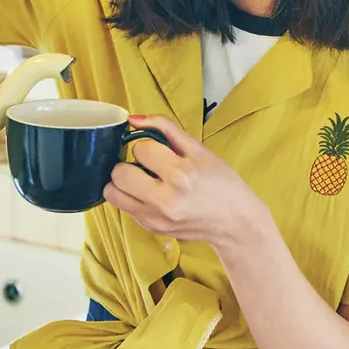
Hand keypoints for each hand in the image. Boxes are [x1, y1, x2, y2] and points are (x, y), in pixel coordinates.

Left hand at [103, 116, 270, 249]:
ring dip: (123, 182)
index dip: (148, 146)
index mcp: (180, 175)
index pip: (140, 149)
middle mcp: (164, 200)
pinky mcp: (150, 228)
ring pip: (112, 193)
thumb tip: (133, 119)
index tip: (162, 153)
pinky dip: (131, 197)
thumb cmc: (224, 185)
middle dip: (130, 164)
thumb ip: (166, 129)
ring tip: (143, 180)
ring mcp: (155, 218)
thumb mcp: (201, 151)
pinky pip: (123, 207)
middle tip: (148, 167)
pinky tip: (150, 195)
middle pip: (119, 173)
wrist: (236, 223)